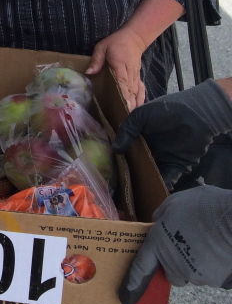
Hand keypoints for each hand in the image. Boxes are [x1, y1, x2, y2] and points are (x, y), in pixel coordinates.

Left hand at [85, 28, 145, 109]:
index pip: (122, 83)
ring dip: (134, 104)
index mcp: (120, 66)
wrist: (134, 38)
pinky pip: (140, 89)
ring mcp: (136, 75)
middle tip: (124, 118)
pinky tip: (138, 108)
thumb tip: (89, 73)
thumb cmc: (115, 42)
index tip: (123, 106)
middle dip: (128, 104)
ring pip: (136, 92)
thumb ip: (96, 60)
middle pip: (130, 91)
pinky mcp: (138, 76)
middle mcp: (130, 73)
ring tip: (130, 117)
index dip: (123, 95)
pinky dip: (140, 98)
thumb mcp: (102, 47)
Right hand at [113, 79, 231, 189]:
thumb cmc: (166, 110)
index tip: (107, 166)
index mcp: (140, 136)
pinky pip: (167, 178)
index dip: (118, 156)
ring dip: (143, 181)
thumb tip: (115, 150)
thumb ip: (126, 130)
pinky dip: (161, 185)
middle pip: (137, 163)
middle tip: (116, 183)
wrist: (196, 115)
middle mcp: (150, 148)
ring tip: (131, 191)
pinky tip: (152, 192)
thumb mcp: (140, 115)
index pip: (126, 148)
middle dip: (129, 172)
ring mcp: (163, 158)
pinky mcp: (177, 166)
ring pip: (150, 172)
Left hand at [119, 185, 231, 303]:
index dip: (132, 282)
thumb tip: (157, 223)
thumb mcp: (174, 203)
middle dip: (174, 265)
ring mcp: (194, 274)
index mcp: (158, 243)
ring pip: (191, 274)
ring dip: (194, 264)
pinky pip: (210, 276)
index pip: (141, 267)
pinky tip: (218, 251)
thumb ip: (161, 215)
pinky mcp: (214, 280)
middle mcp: (173, 263)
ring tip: (206, 245)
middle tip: (185, 248)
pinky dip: (212, 268)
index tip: (126, 297)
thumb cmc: (203, 207)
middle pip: (170, 274)